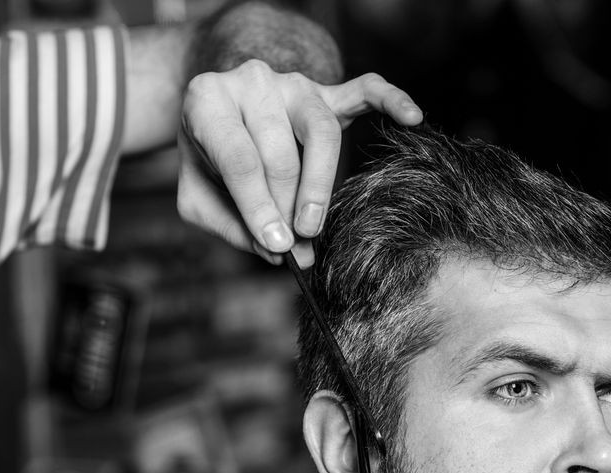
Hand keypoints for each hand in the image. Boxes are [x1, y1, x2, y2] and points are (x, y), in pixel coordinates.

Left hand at [177, 64, 422, 266]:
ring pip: (320, 131)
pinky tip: (412, 117)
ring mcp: (292, 84)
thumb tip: (282, 251)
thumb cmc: (207, 165)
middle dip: (287, 206)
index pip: (240, 159)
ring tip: (313, 224)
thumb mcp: (198, 199)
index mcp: (207, 101)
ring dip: (319, 184)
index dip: (259, 207)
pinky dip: (390, 100)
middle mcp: (251, 82)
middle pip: (281, 151)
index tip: (276, 245)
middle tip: (292, 245)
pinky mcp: (325, 93)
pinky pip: (364, 89)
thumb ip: (235, 226)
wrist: (211, 123)